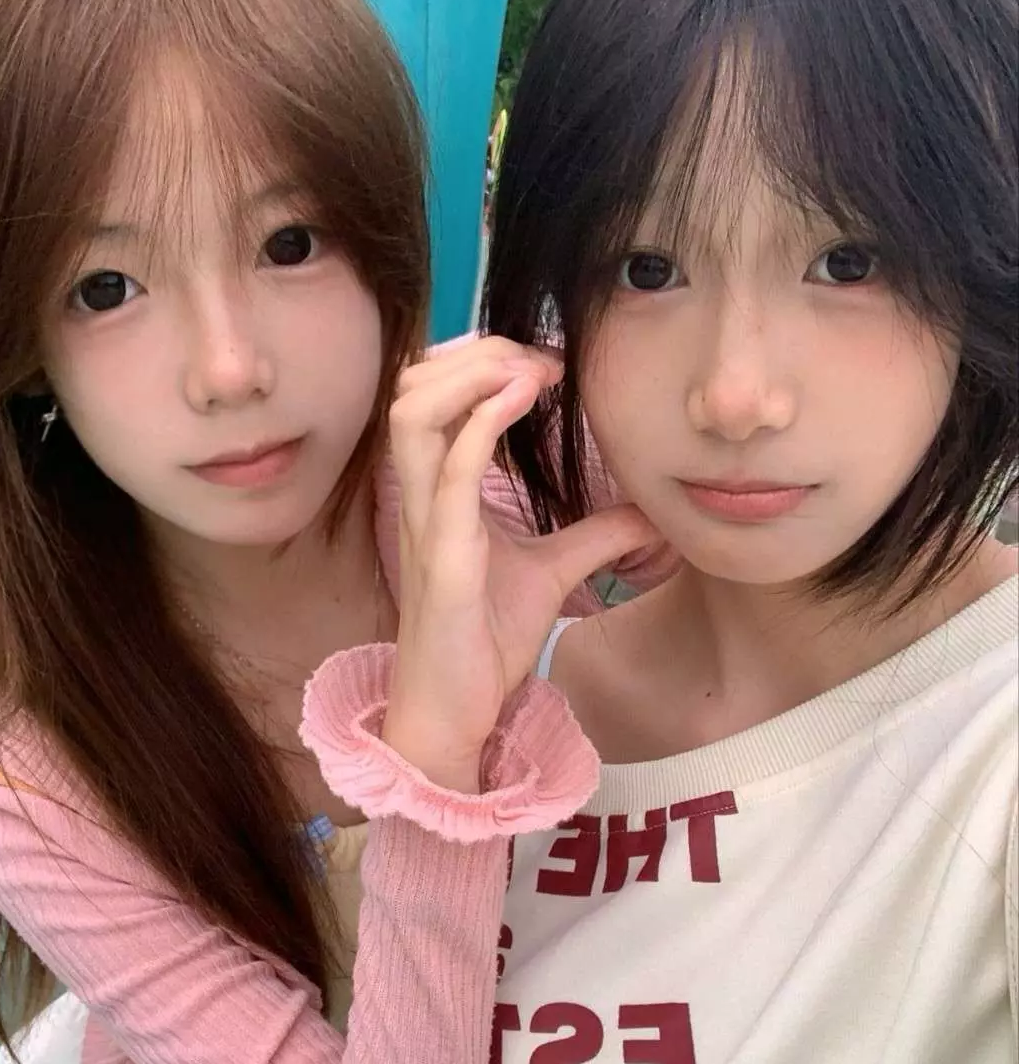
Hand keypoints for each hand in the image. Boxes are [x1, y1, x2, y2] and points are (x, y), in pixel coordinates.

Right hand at [382, 336, 656, 790]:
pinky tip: (523, 398)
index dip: (482, 360)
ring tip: (529, 371)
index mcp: (438, 491)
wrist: (454, 711)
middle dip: (475, 352)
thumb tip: (651, 512)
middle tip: (541, 359)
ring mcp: (427, 524)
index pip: (435, 395)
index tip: (546, 363)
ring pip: (413, 415)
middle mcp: (423, 497)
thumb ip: (597, 536)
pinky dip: (482, 422)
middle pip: (415, 386)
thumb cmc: (483, 643)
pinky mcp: (442, 559)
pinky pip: (450, 473)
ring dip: (470, 375)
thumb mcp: (553, 574)